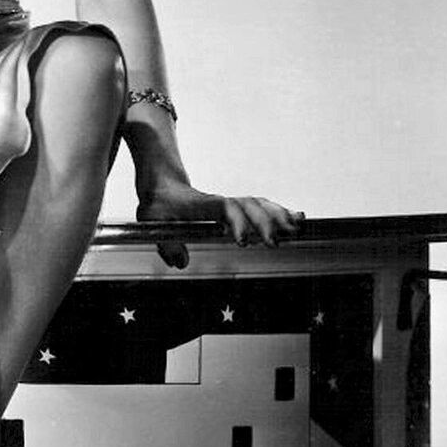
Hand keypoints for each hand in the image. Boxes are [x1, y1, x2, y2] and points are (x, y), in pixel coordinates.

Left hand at [136, 181, 304, 268]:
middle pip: (247, 206)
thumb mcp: (152, 222)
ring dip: (276, 215)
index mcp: (201, 205)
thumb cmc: (159, 203)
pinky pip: (259, 206)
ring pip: (257, 204)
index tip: (243, 239)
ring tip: (294, 228)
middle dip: (263, 223)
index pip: (223, 208)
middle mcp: (219, 202)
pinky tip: (295, 218)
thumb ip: (165, 243)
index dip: (236, 221)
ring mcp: (228, 203)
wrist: (162, 184)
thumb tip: (181, 262)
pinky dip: (278, 211)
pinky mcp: (233, 206)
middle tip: (273, 242)